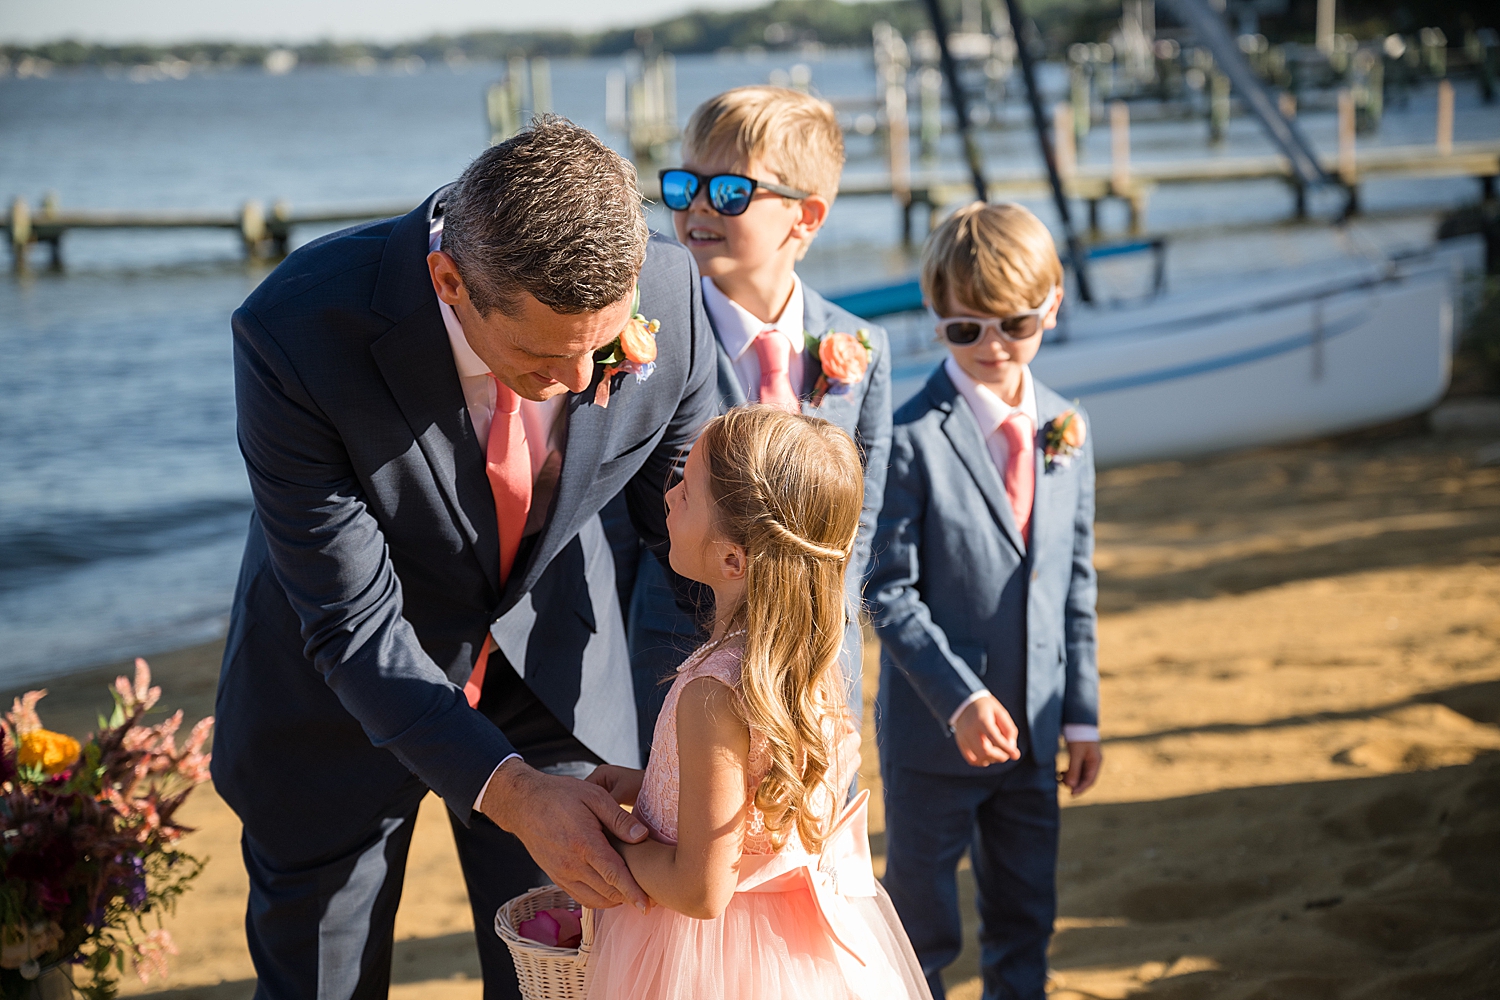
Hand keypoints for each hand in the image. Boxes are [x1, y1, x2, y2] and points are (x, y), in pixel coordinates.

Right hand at [480, 759, 650, 909]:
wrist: (524, 804)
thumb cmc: (560, 795)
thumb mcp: (594, 796)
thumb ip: (619, 818)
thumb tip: (642, 836)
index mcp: (585, 843)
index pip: (614, 875)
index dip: (633, 892)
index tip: (647, 906)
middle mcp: (572, 864)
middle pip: (607, 892)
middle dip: (629, 898)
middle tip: (648, 898)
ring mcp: (562, 873)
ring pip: (594, 900)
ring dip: (614, 901)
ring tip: (631, 895)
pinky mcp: (555, 877)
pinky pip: (580, 897)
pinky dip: (598, 899)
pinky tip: (609, 891)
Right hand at [952, 694, 1020, 766]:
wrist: (965, 703)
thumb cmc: (987, 708)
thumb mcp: (1001, 713)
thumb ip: (1009, 729)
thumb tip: (1011, 748)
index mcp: (981, 719)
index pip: (994, 738)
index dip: (1006, 748)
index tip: (1016, 754)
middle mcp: (969, 729)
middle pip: (985, 751)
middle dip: (1000, 756)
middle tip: (1007, 754)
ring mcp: (963, 737)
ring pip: (978, 758)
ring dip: (992, 760)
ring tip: (998, 753)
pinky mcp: (960, 743)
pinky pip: (971, 759)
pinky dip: (982, 762)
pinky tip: (988, 757)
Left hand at [1062, 740, 1102, 796]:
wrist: (1076, 719)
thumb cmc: (1078, 736)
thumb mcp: (1076, 753)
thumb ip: (1074, 770)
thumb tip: (1071, 786)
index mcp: (1096, 761)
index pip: (1090, 780)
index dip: (1081, 789)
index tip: (1071, 794)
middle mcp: (1093, 761)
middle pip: (1085, 778)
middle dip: (1074, 784)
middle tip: (1063, 786)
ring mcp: (1087, 758)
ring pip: (1079, 773)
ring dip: (1071, 778)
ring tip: (1059, 779)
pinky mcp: (1080, 754)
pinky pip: (1075, 768)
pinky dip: (1069, 772)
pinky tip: (1060, 773)